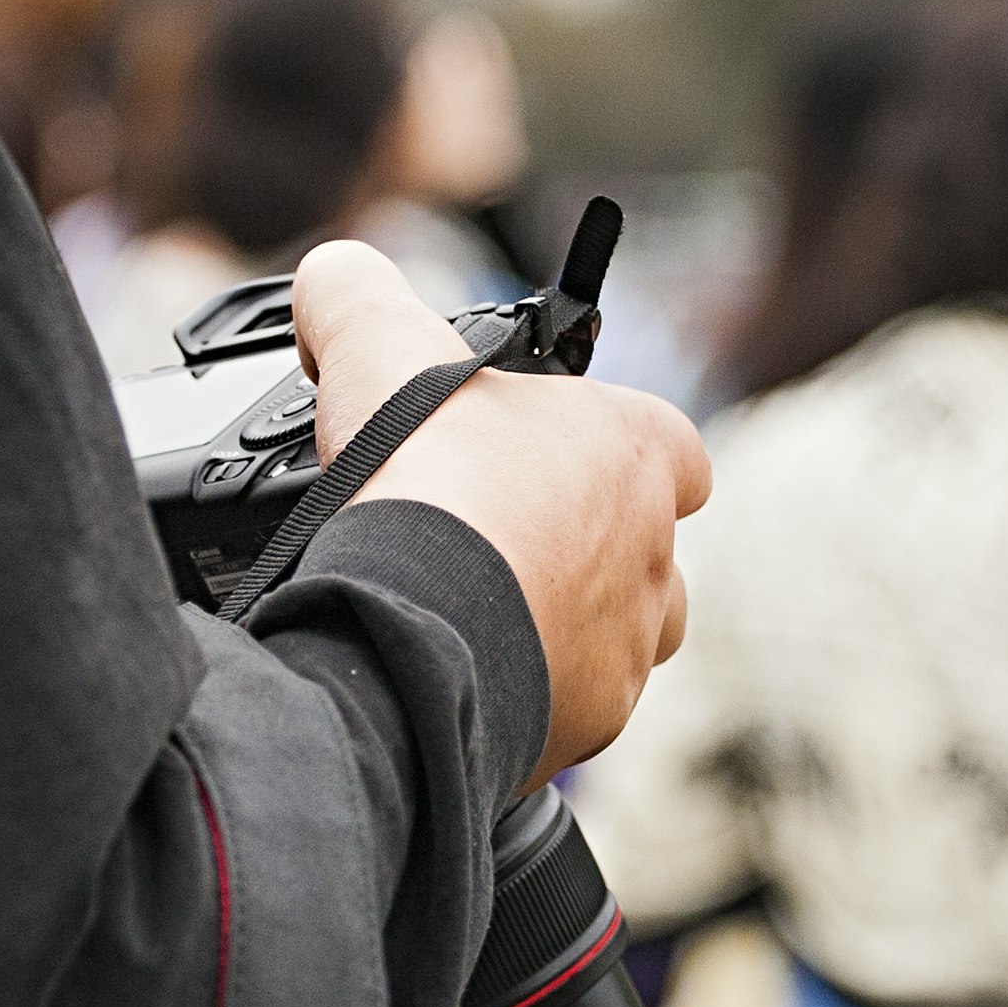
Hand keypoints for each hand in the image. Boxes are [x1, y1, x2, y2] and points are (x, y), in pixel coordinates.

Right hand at [289, 242, 709, 790]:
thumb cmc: (426, 486)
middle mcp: (652, 556)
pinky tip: (459, 676)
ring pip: (621, 639)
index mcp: (636, 455)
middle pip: (647, 551)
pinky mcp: (583, 727)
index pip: (674, 447)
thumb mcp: (376, 342)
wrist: (410, 632)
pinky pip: (568, 712)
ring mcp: (625, 651)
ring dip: (564, 626)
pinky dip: (523, 696)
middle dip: (585, 548)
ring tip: (481, 614)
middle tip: (495, 540)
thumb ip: (358, 293)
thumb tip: (333, 278)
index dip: (616, 445)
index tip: (548, 452)